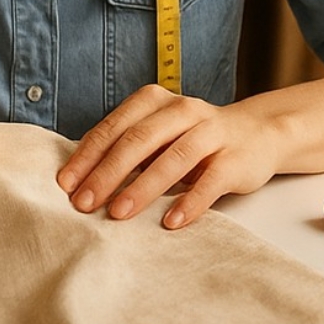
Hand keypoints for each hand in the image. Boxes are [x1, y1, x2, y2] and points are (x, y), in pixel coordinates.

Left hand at [56, 84, 280, 229]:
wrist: (257, 134)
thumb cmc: (192, 139)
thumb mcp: (157, 133)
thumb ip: (125, 147)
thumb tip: (78, 179)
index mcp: (155, 101)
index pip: (114, 127)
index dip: (88, 156)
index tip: (66, 184)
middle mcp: (182, 110)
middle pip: (139, 140)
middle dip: (107, 173)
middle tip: (84, 203)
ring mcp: (211, 133)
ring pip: (174, 158)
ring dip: (143, 187)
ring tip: (119, 213)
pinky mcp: (235, 159)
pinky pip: (211, 181)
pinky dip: (190, 201)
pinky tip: (171, 222)